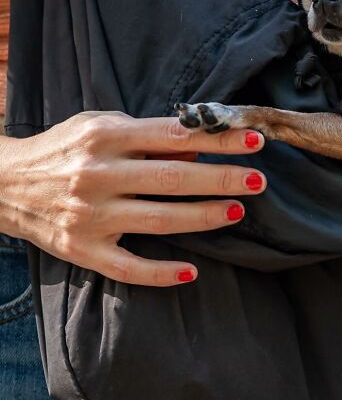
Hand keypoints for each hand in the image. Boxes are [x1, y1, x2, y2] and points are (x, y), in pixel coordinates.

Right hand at [0, 111, 266, 286]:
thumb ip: (145, 135)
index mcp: (105, 137)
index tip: (254, 142)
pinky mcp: (83, 251)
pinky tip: (191, 272)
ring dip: (205, 216)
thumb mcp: (98, 127)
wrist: (4, 184)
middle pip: (174, 178)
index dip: (218, 140)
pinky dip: (161, 272)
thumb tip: (199, 145)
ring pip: (160, 219)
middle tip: (259, 180)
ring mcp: (90, 216)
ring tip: (238, 211)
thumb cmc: (63, 150)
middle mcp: (97, 175)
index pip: (174, 136)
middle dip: (222, 179)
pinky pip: (128, 267)